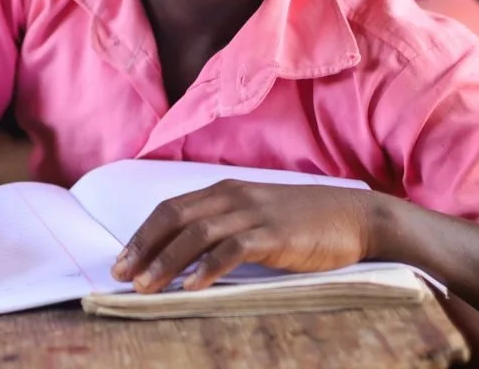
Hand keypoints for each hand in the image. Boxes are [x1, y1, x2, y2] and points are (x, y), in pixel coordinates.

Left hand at [111, 181, 378, 293]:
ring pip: (196, 234)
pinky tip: (192, 287)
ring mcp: (254, 213)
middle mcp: (234, 196)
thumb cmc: (305, 223)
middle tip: (121, 275)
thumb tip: (185, 258)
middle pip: (175, 217)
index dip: (143, 234)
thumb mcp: (257, 217)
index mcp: (226, 191)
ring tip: (146, 287)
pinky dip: (208, 268)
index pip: (171, 208)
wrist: (357, 218)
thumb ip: (225, 229)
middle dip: (144, 247)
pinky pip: (232, 249)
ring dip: (167, 262)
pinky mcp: (275, 234)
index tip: (122, 260)